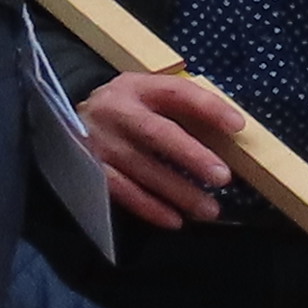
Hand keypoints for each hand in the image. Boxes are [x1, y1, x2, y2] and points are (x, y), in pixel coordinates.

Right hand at [82, 70, 244, 229]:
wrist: (70, 119)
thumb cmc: (126, 108)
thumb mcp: (147, 93)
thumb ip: (182, 107)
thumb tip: (231, 129)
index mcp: (136, 87)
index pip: (177, 92)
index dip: (208, 108)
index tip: (237, 125)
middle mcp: (116, 112)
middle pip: (157, 134)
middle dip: (192, 156)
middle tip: (223, 177)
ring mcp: (101, 142)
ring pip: (143, 169)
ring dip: (179, 192)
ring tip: (208, 209)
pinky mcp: (91, 169)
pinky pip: (124, 192)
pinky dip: (150, 208)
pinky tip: (175, 220)